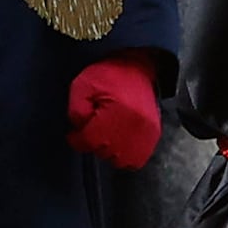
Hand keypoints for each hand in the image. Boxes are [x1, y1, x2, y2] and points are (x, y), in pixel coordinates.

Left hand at [65, 52, 165, 168]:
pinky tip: (118, 144)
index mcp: (115, 112)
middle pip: (104, 151)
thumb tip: (80, 129)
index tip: (74, 134)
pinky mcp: (153, 135)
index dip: (77, 140)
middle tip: (91, 128)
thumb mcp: (82, 85)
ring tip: (105, 136)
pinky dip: (125, 156)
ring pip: (120, 160)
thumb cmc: (108, 76)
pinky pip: (137, 160)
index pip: (90, 140)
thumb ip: (76, 110)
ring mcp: (145, 133)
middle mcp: (133, 126)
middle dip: (93, 142)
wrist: (136, 67)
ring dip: (109, 152)